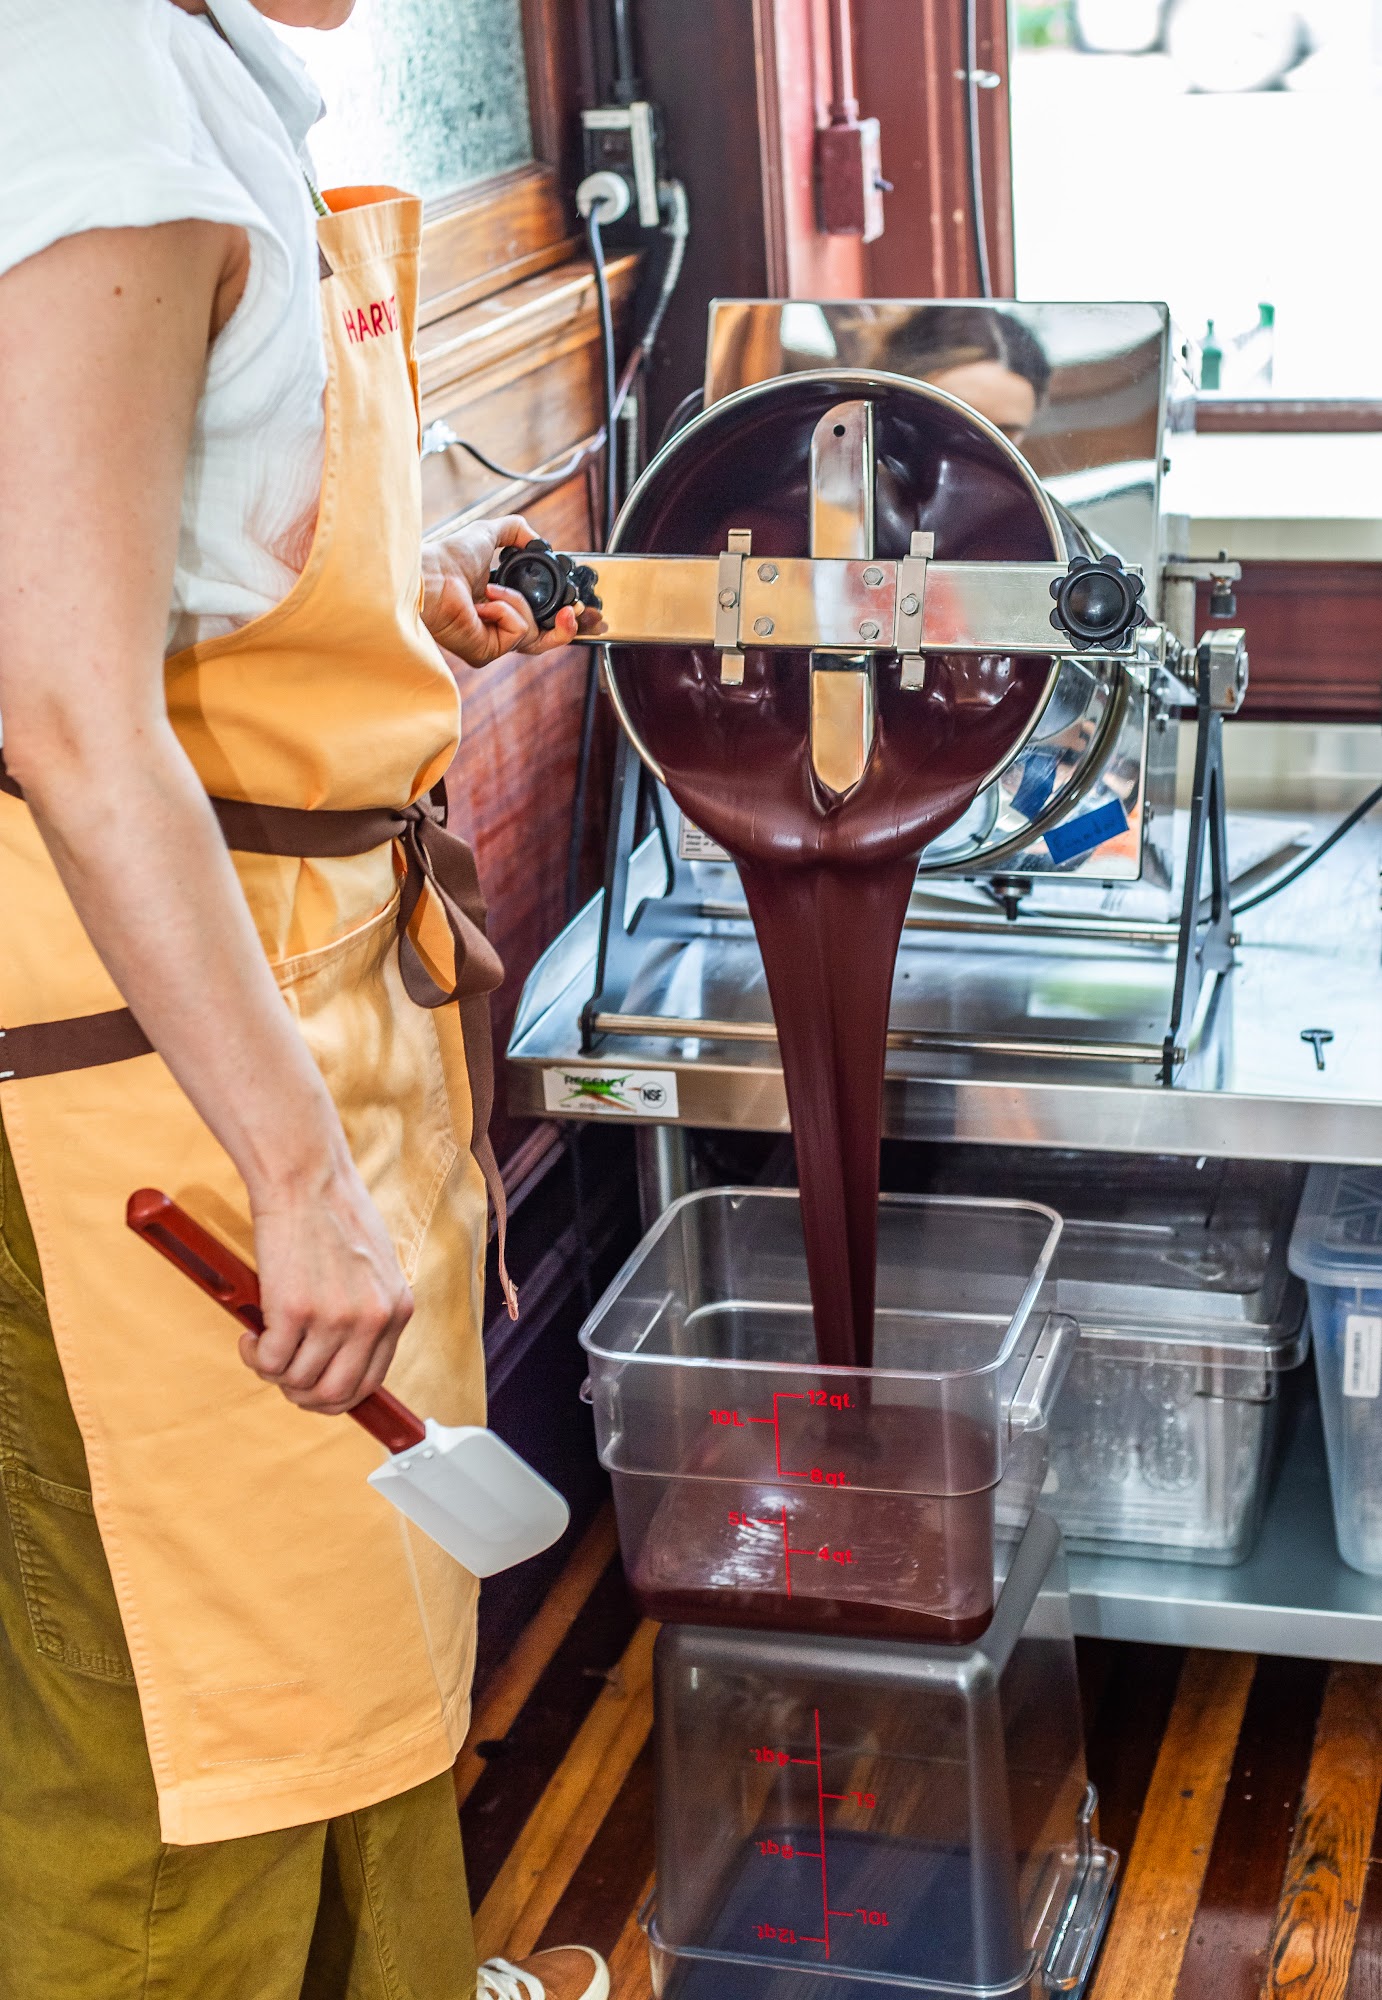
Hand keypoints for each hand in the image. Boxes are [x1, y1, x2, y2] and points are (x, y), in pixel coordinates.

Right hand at [243, 1162, 413, 1415]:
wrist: (306, 1177)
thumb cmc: (332, 1213)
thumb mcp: (373, 1267)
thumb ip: (368, 1310)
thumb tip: (342, 1357)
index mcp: (397, 1309)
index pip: (371, 1381)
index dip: (336, 1395)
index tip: (312, 1386)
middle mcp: (372, 1319)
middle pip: (336, 1394)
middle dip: (303, 1395)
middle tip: (281, 1374)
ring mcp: (335, 1318)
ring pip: (298, 1382)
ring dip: (273, 1372)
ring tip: (262, 1343)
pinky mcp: (294, 1311)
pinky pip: (270, 1362)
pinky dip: (254, 1356)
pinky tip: (251, 1335)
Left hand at [422, 515, 581, 666]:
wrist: (430, 573)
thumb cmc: (448, 557)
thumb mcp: (489, 534)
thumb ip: (516, 532)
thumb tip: (537, 540)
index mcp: (498, 607)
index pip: (537, 622)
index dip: (560, 618)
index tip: (575, 606)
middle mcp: (495, 629)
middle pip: (544, 640)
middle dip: (565, 628)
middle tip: (572, 610)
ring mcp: (491, 644)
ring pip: (533, 632)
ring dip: (518, 603)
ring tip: (492, 589)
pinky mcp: (486, 653)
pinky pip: (519, 632)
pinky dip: (507, 610)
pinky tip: (484, 602)